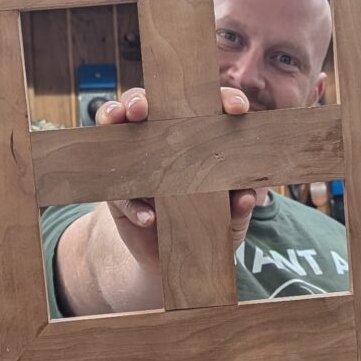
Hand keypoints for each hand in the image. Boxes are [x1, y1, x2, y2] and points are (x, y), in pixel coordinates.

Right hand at [97, 87, 257, 272]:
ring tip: (121, 120)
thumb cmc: (208, 227)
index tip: (237, 108)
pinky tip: (147, 217)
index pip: (210, 109)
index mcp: (200, 139)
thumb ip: (239, 209)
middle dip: (141, 99)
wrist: (176, 261)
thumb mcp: (230, 221)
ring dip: (114, 116)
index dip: (226, 100)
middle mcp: (165, 141)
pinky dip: (131, 201)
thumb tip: (246, 196)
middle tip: (141, 108)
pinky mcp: (119, 195)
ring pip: (118, 129)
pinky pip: (118, 191)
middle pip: (150, 107)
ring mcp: (137, 163)